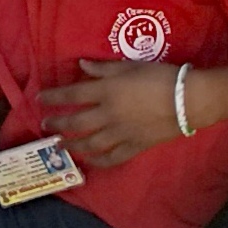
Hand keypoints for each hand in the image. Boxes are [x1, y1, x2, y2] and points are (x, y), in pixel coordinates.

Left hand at [40, 58, 179, 166]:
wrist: (188, 100)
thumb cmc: (160, 76)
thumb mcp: (131, 65)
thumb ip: (104, 68)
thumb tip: (82, 65)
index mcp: (107, 91)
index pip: (73, 94)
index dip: (54, 97)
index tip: (39, 98)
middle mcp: (109, 115)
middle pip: (76, 123)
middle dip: (58, 124)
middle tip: (46, 125)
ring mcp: (121, 134)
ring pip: (90, 144)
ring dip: (72, 146)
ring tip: (59, 146)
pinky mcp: (134, 146)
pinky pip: (112, 158)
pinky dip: (98, 161)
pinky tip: (90, 162)